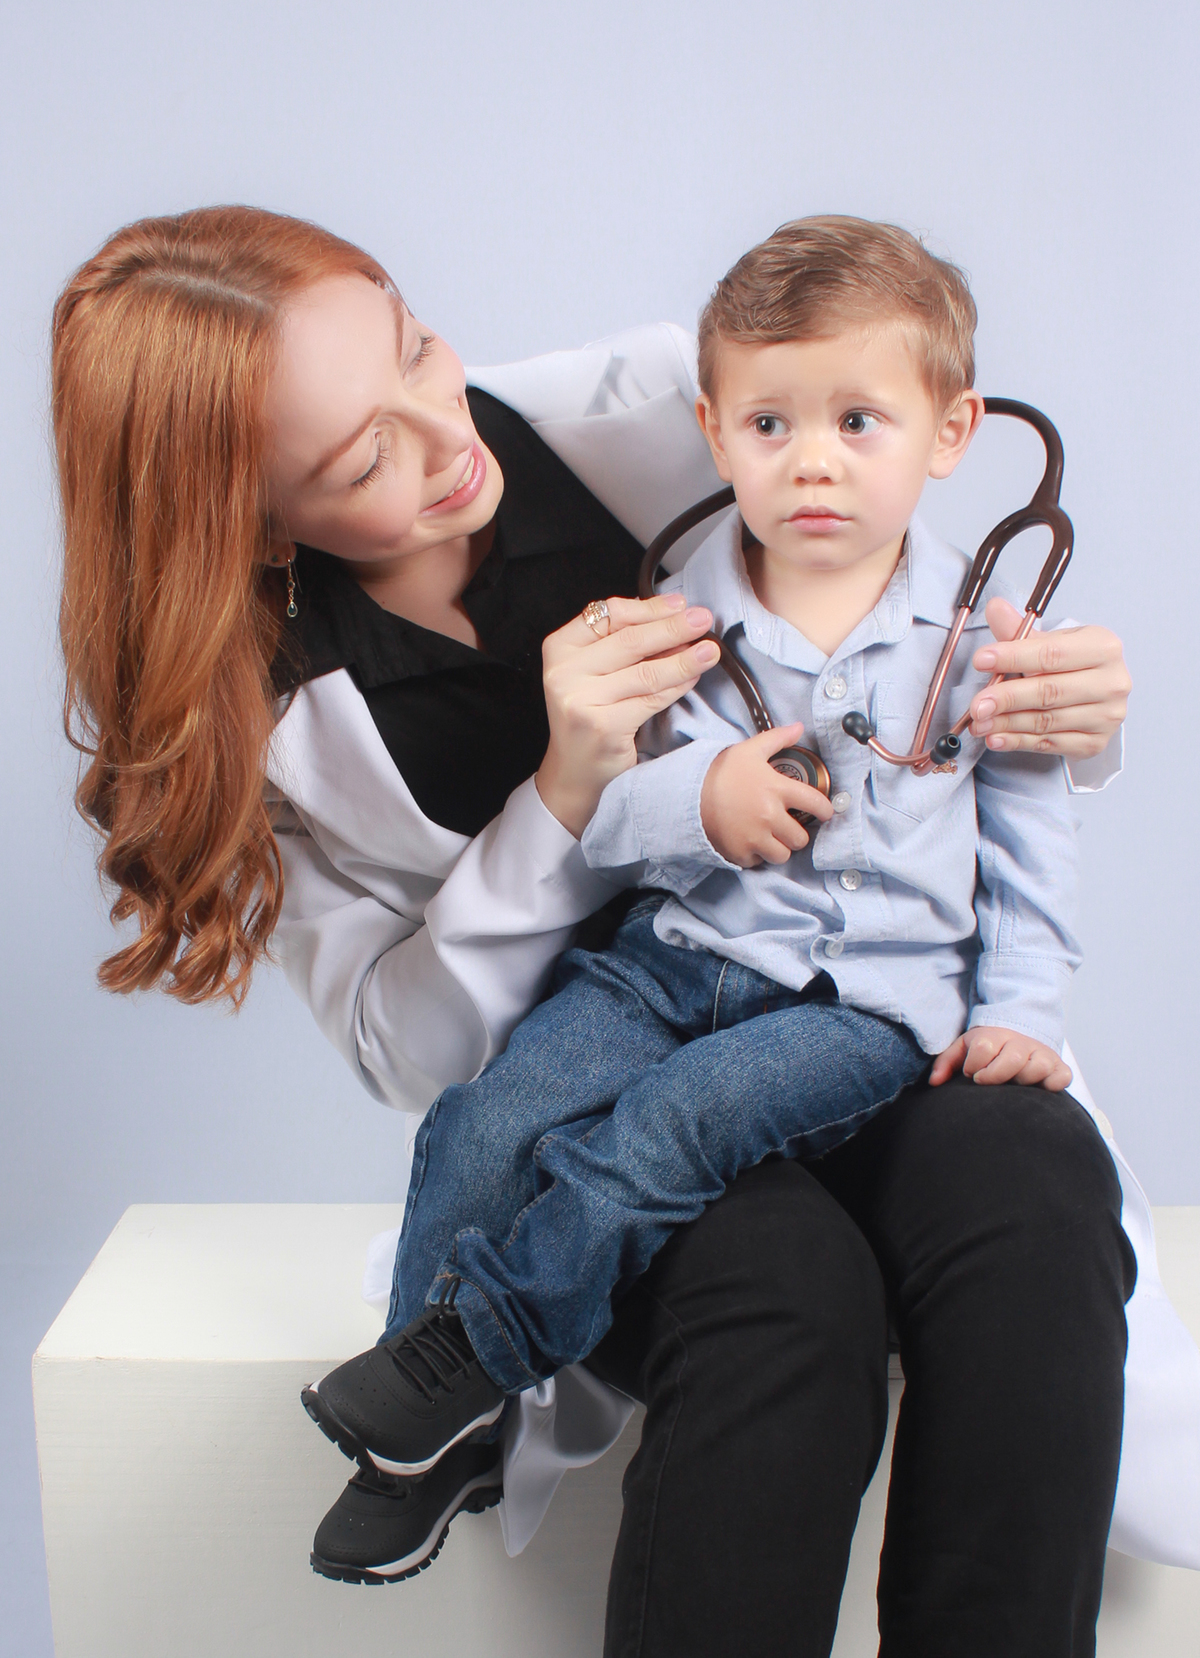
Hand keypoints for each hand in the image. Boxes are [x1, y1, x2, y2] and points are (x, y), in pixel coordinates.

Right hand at [535, 593, 719, 835]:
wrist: (575, 773)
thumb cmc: (591, 717)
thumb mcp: (594, 672)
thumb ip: (621, 645)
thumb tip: (675, 618)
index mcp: (560, 648)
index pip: (609, 615)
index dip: (649, 608)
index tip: (680, 604)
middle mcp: (564, 672)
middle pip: (630, 640)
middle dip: (673, 627)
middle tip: (703, 619)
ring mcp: (581, 700)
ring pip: (645, 671)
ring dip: (684, 658)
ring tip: (710, 649)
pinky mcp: (603, 726)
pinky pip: (651, 699)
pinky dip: (677, 686)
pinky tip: (694, 676)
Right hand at [700, 724, 833, 865]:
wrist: (687, 795)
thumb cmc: (719, 773)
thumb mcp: (749, 750)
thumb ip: (777, 739)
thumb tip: (799, 727)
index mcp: (777, 789)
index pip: (815, 804)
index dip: (825, 810)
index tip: (825, 813)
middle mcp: (770, 816)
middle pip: (800, 838)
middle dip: (796, 833)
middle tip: (787, 826)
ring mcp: (755, 837)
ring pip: (783, 854)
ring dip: (779, 848)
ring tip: (770, 838)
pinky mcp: (740, 853)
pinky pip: (758, 862)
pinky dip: (756, 855)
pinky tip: (749, 842)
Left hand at [929, 1025, 1072, 1089]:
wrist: (1019, 1034)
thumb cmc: (988, 1049)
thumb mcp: (964, 1049)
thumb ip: (947, 1063)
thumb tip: (935, 1082)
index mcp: (994, 1036)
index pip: (983, 1048)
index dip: (974, 1065)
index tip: (972, 1074)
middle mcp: (1020, 1043)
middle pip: (1012, 1058)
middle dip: (996, 1074)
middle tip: (987, 1081)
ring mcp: (1041, 1054)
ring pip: (1037, 1067)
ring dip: (1023, 1079)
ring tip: (1013, 1084)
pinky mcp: (1059, 1067)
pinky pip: (1062, 1077)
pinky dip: (1053, 1084)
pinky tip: (1038, 1088)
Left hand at [968, 598, 1130, 758]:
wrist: (1095, 692)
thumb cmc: (1071, 664)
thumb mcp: (1049, 641)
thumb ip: (1019, 629)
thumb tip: (995, 608)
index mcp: (1103, 647)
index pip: (1052, 654)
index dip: (1013, 657)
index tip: (981, 660)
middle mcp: (1112, 682)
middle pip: (1049, 691)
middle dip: (1007, 698)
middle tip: (977, 704)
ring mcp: (1106, 715)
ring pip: (1046, 721)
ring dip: (1006, 723)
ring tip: (978, 721)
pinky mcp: (1095, 742)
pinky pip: (1049, 743)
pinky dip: (1017, 741)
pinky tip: (995, 737)